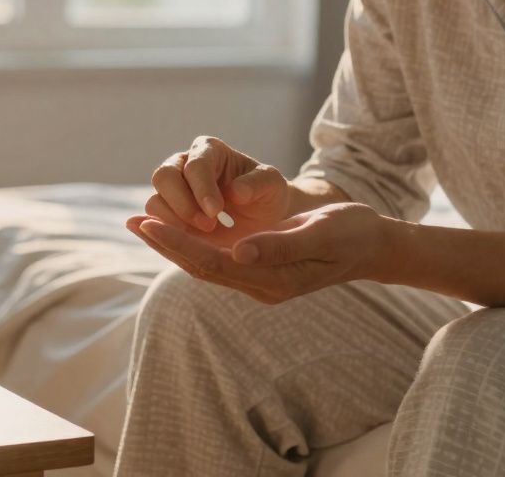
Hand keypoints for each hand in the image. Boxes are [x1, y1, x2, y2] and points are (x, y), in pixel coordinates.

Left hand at [126, 202, 394, 303]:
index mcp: (273, 280)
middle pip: (202, 266)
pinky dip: (191, 240)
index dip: (179, 243)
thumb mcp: (320, 234)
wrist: (372, 244)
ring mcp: (258, 277)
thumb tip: (237, 252)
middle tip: (132, 221)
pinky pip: (216, 255)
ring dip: (173, 243)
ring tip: (140, 222)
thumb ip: (280, 246)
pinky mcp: (259, 264)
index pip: (213, 263)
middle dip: (166, 244)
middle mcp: (260, 284)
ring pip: (205, 261)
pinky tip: (173, 225)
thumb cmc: (350, 233)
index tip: (150, 224)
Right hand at [135, 136, 289, 237]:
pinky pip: (153, 224)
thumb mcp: (272, 185)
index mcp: (209, 150)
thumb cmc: (266, 194)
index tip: (216, 211)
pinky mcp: (167, 217)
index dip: (202, 188)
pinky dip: (164, 235)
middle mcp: (184, 165)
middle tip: (209, 226)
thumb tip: (235, 192)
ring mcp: (172, 191)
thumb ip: (257, 184)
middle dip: (182, 205)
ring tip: (203, 236)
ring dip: (173, 223)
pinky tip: (184, 244)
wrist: (262, 218)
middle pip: (164, 177)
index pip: (195, 165)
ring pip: (155, 202)